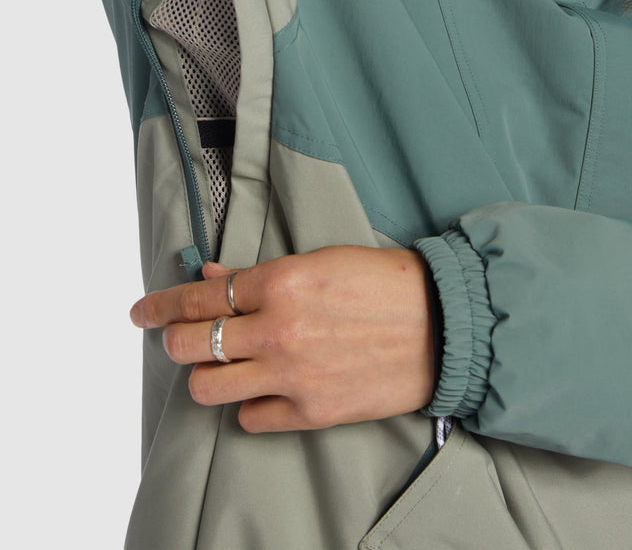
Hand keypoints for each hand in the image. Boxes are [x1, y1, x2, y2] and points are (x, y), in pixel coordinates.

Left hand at [130, 246, 434, 432]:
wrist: (440, 325)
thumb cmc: (384, 284)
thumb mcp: (320, 262)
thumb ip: (259, 274)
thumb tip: (212, 277)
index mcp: (281, 281)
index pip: (198, 297)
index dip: (160, 304)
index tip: (141, 311)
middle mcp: (279, 328)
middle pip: (189, 344)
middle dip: (174, 340)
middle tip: (178, 338)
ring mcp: (292, 374)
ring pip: (207, 387)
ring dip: (204, 376)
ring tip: (219, 367)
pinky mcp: (311, 412)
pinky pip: (250, 418)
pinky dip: (250, 405)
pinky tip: (265, 389)